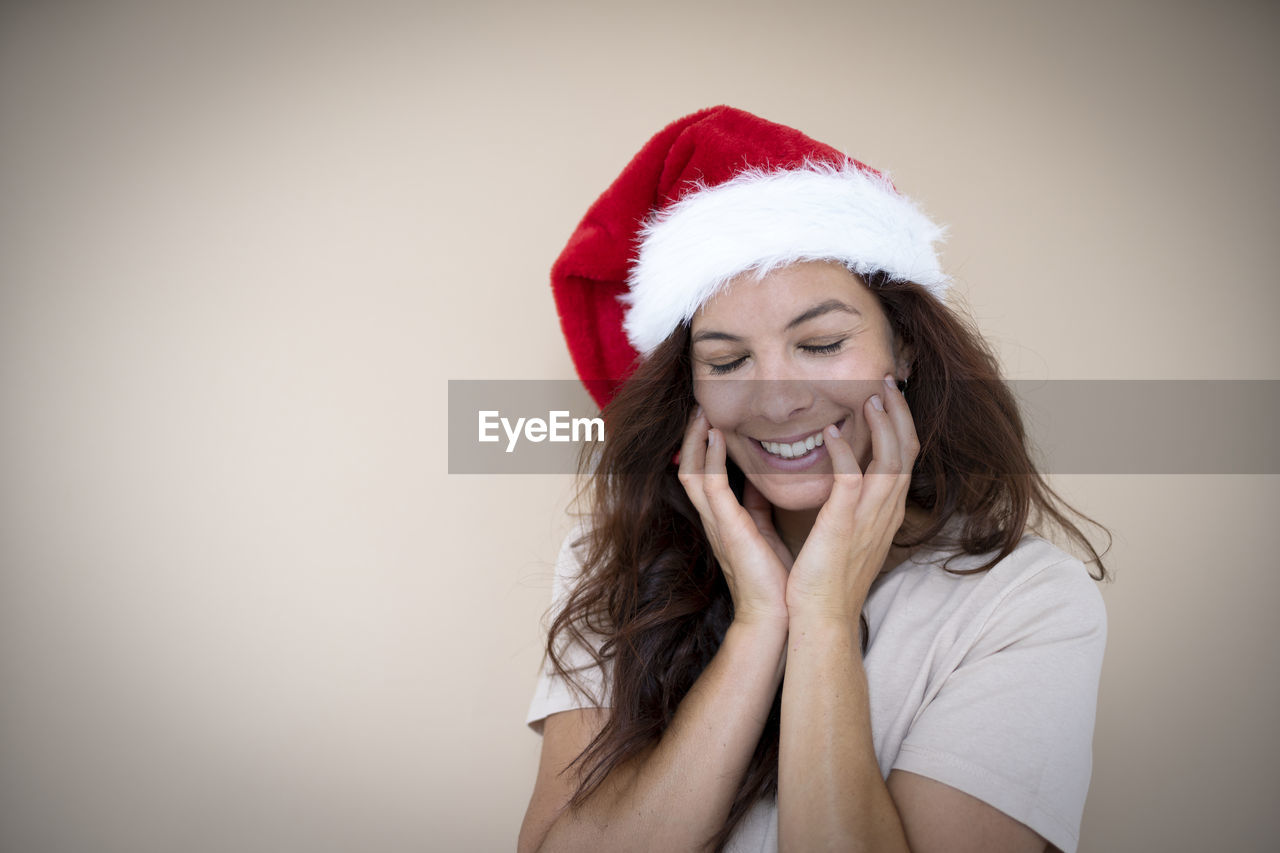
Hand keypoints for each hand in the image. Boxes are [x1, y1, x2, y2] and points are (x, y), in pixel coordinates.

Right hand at [677, 409, 790, 627]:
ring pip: (693, 472)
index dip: (703, 446)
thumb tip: (761, 481)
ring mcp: (717, 523)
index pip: (703, 474)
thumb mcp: (765, 531)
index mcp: (722, 519)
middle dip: (691, 436)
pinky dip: (712, 458)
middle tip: (699, 405)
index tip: (711, 417)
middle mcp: (713, 518)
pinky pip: (711, 486)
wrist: (775, 616)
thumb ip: (758, 506)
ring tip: (702, 412)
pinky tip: (717, 436)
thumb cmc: (773, 578)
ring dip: (695, 440)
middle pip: (689, 468)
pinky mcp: (728, 528)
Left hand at [786, 376, 919, 620]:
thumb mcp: (846, 533)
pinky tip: (830, 432)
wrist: (822, 618)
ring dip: (881, 422)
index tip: (887, 396)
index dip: (900, 423)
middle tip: (885, 380)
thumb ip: (848, 504)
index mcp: (886, 512)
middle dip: (898, 411)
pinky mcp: (844, 524)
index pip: (905, 457)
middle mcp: (886, 511)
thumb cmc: (827, 579)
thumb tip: (839, 479)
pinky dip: (843, 451)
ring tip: (869, 394)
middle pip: (907, 449)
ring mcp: (869, 517)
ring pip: (890, 458)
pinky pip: (851, 478)